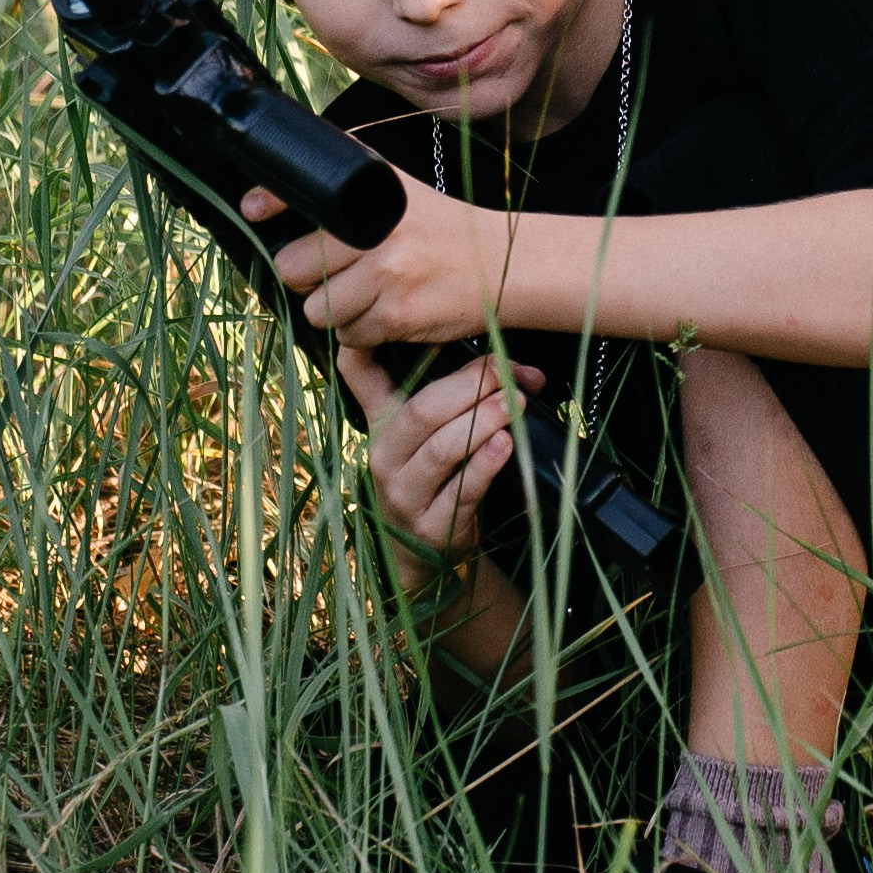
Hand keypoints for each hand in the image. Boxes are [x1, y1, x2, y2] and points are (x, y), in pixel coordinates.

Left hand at [242, 178, 521, 348]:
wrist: (506, 265)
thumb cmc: (447, 231)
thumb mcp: (403, 194)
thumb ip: (352, 186)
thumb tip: (273, 196)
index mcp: (376, 199)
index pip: (305, 194)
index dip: (269, 203)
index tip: (252, 208)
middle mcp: (377, 234)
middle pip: (294, 268)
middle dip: (307, 278)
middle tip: (337, 274)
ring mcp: (386, 276)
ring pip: (317, 310)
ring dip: (335, 312)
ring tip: (367, 296)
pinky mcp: (396, 316)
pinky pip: (350, 337)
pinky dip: (363, 333)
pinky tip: (389, 314)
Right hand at [338, 339, 544, 599]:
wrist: (427, 559)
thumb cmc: (436, 482)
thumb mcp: (427, 437)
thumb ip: (456, 395)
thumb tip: (515, 367)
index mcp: (381, 424)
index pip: (358, 375)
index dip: (361, 346)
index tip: (388, 314)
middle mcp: (384, 457)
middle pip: (421, 410)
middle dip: (468, 386)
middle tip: (507, 372)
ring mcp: (404, 495)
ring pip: (441, 449)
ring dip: (482, 421)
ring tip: (513, 404)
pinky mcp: (431, 528)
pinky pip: (461, 491)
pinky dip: (485, 465)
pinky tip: (504, 446)